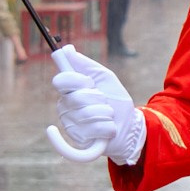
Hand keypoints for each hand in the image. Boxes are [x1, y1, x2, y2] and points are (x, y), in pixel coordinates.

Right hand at [50, 43, 145, 163]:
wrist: (130, 125)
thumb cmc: (115, 100)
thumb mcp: (103, 77)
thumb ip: (85, 64)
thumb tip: (66, 48)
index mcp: (68, 91)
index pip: (60, 81)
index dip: (76, 80)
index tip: (89, 82)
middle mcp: (66, 108)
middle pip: (76, 97)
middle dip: (98, 98)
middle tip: (104, 101)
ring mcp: (71, 126)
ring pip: (87, 114)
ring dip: (107, 113)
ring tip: (109, 116)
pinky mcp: (80, 142)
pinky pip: (94, 130)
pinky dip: (107, 129)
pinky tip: (109, 129)